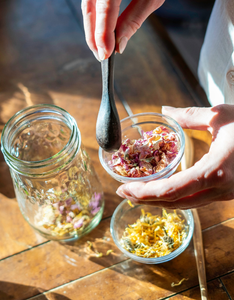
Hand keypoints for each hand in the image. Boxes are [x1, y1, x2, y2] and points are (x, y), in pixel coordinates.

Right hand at [81, 0, 164, 59]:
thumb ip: (134, 18)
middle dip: (93, 35)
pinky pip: (91, 1)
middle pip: (90, 7)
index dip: (103, 32)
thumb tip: (120, 44)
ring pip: (88, 5)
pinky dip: (95, 17)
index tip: (106, 53)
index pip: (105, 6)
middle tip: (101, 55)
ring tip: (100, 47)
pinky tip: (100, 30)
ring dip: (92, 28)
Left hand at [116, 105, 233, 208]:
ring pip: (186, 204)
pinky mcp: (228, 193)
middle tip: (122, 192)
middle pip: (175, 202)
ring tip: (136, 192)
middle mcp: (220, 189)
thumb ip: (189, 116)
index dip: (144, 192)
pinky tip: (161, 190)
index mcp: (215, 171)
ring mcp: (225, 194)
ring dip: (159, 200)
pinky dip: (175, 197)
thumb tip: (165, 111)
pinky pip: (196, 199)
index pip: (171, 190)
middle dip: (145, 199)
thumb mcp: (221, 116)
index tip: (124, 188)